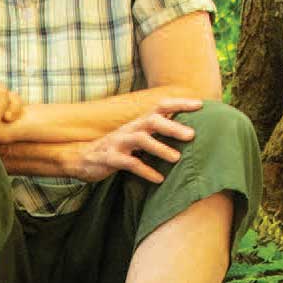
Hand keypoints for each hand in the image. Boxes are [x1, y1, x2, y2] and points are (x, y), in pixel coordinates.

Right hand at [72, 96, 203, 183]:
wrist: (82, 159)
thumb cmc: (116, 149)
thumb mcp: (136, 137)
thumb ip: (156, 133)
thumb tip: (186, 131)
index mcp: (138, 123)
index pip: (161, 107)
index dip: (180, 104)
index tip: (200, 105)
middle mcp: (130, 129)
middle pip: (152, 120)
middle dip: (172, 126)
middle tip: (191, 135)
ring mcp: (118, 143)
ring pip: (140, 140)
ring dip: (160, 148)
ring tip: (176, 159)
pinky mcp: (109, 159)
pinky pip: (129, 163)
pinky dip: (145, 170)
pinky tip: (158, 179)